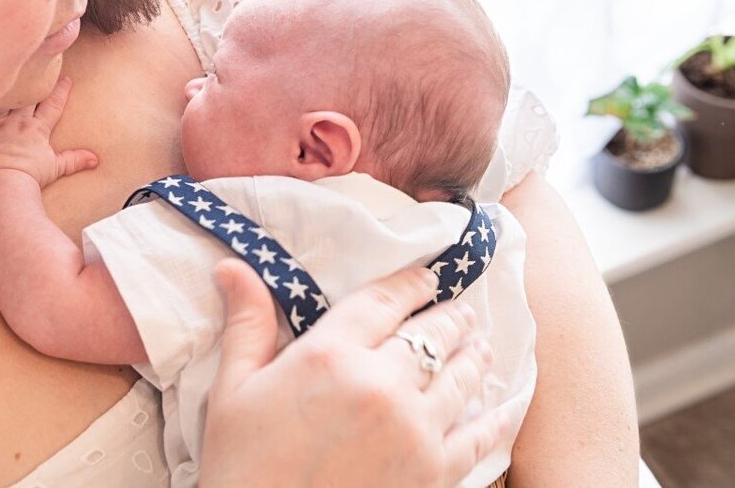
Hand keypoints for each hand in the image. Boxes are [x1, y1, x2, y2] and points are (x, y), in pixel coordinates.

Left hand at [0, 77, 97, 186]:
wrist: (4, 185)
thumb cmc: (29, 179)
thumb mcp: (55, 168)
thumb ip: (74, 159)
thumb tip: (96, 159)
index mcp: (37, 129)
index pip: (52, 104)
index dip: (60, 90)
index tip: (66, 78)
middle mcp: (18, 120)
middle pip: (27, 92)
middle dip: (33, 75)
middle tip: (36, 57)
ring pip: (1, 94)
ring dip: (2, 81)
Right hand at [200, 260, 507, 487]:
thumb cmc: (242, 464)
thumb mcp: (234, 388)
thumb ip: (248, 323)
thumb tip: (233, 266)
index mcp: (329, 355)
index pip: (383, 301)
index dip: (410, 284)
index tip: (427, 278)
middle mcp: (379, 384)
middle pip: (430, 334)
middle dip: (450, 318)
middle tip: (461, 313)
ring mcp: (412, 429)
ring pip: (460, 377)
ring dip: (474, 357)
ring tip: (481, 348)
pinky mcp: (432, 472)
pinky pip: (477, 437)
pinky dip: (494, 419)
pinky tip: (502, 408)